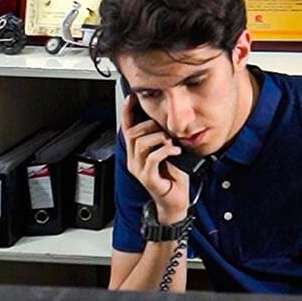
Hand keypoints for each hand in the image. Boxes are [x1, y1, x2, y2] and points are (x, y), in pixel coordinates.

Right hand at [121, 96, 190, 225]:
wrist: (174, 202)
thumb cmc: (172, 178)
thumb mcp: (167, 153)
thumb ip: (162, 139)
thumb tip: (164, 122)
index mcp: (136, 153)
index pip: (126, 129)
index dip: (127, 112)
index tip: (131, 98)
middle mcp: (134, 161)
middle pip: (132, 133)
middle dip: (150, 126)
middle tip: (165, 130)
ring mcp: (139, 170)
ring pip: (141, 144)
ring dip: (159, 138)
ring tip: (171, 142)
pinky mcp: (148, 179)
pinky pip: (152, 158)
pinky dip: (165, 151)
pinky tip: (175, 151)